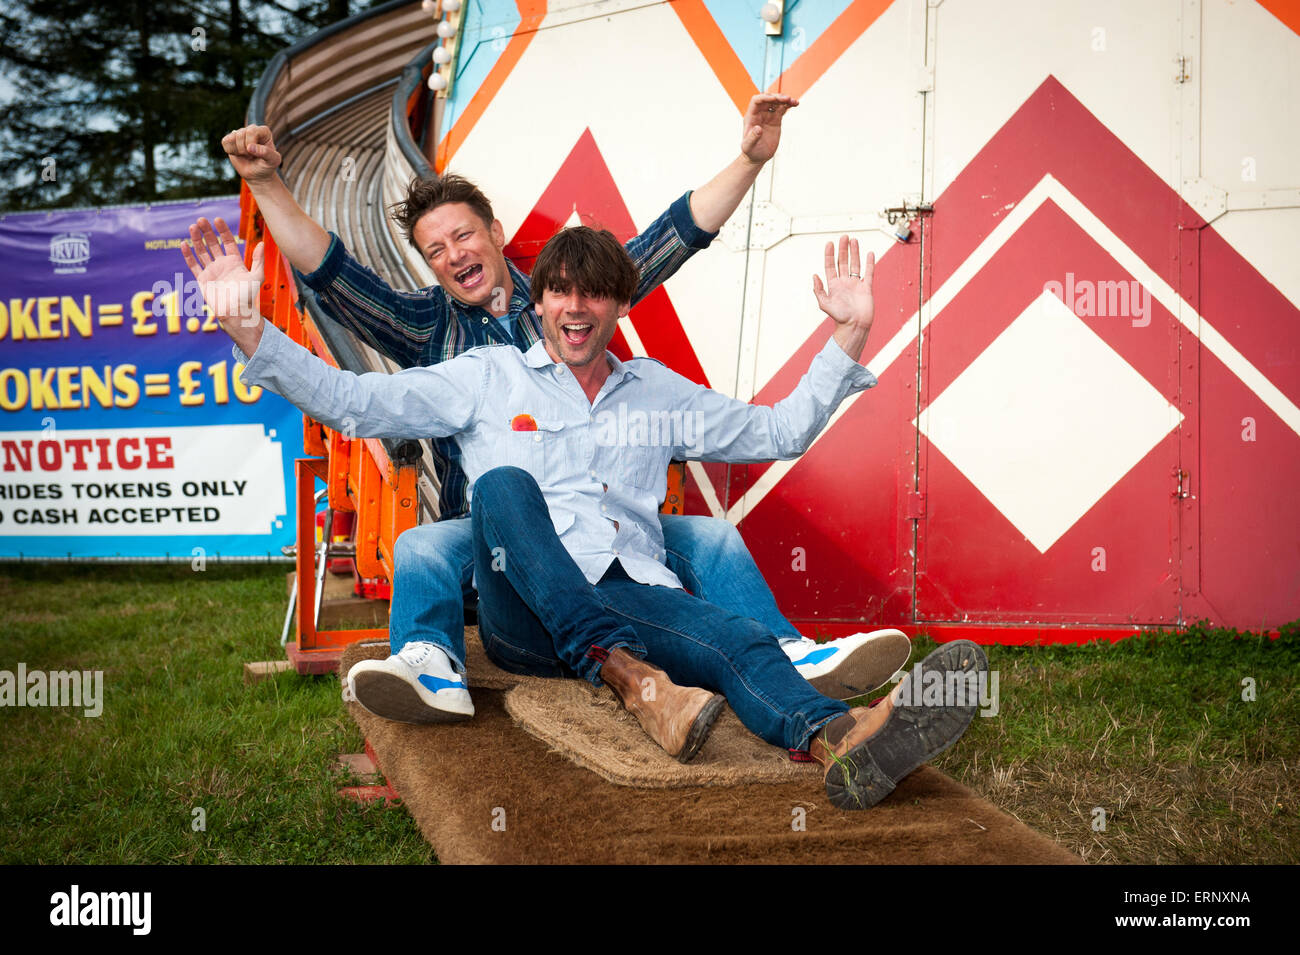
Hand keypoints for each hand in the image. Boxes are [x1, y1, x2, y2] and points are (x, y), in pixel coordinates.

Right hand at [181, 217, 265, 351]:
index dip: (222, 230)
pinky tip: (184, 244)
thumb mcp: (257, 276)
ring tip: (192, 227)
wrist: (236, 312)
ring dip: (196, 239)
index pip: (227, 241)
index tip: (217, 219)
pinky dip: (188, 255)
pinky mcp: (202, 280)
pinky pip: (193, 265)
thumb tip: (262, 243)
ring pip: (201, 251)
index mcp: (235, 262)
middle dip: (207, 231)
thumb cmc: (248, 296)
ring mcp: (211, 271)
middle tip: (200, 220)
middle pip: (212, 243)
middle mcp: (222, 264)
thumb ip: (258, 260)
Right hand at [222, 125, 281, 184]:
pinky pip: (225, 142)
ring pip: (232, 138)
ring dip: (238, 151)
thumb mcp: (273, 161)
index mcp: (264, 131)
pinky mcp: (231, 139)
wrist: (257, 174)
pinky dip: (230, 151)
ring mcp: (240, 133)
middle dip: (244, 149)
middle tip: (251, 156)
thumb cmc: (267, 165)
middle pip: (240, 134)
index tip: (257, 153)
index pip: (251, 131)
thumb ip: (266, 153)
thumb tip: (249, 147)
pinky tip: (238, 154)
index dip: (251, 144)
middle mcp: (252, 129)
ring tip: (246, 155)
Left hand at [740, 93, 797, 164]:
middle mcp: (759, 113)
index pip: (756, 101)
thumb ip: (752, 138)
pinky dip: (788, 105)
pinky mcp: (776, 120)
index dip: (765, 97)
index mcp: (751, 116)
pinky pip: (782, 109)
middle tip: (787, 99)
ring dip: (785, 99)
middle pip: (768, 99)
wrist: (757, 157)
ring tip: (793, 101)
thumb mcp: (748, 146)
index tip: (774, 99)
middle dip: (777, 97)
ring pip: (776, 102)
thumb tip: (758, 128)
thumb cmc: (750, 152)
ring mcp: (768, 116)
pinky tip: (795, 104)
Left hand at [813, 236, 874, 346]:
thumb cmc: (839, 318)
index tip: (830, 243)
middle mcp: (844, 283)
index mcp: (834, 285)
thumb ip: (819, 290)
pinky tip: (869, 253)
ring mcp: (856, 284)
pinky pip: (869, 273)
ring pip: (855, 264)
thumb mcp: (824, 304)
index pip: (831, 266)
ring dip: (854, 252)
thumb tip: (814, 276)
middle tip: (844, 237)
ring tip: (854, 240)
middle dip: (843, 249)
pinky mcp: (866, 288)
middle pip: (843, 262)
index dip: (829, 254)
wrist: (854, 327)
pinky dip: (870, 263)